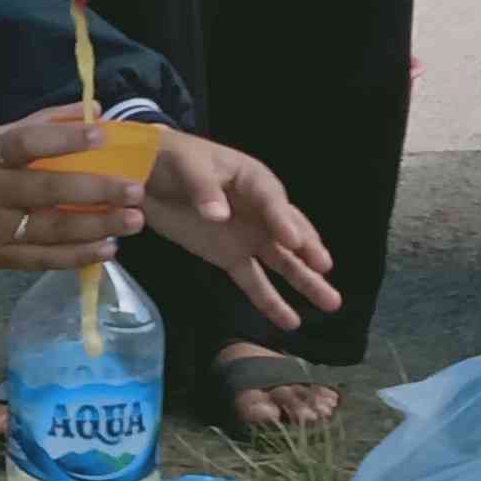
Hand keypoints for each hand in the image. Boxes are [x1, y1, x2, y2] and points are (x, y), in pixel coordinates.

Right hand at [0, 111, 150, 272]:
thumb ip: (40, 125)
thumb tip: (93, 110)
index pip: (25, 143)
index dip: (63, 138)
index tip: (101, 132)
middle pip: (46, 193)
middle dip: (96, 193)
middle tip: (135, 191)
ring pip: (49, 232)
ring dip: (96, 228)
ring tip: (134, 221)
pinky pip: (40, 260)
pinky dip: (76, 256)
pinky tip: (107, 250)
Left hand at [133, 129, 339, 330]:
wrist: (149, 173)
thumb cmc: (174, 159)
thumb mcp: (186, 165)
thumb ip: (203, 189)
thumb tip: (218, 215)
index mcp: (252, 179)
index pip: (272, 200)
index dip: (282, 220)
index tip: (292, 240)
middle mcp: (259, 210)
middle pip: (288, 232)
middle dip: (308, 250)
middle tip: (324, 267)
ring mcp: (248, 236)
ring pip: (281, 261)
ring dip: (305, 281)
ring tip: (331, 302)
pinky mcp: (231, 256)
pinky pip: (253, 281)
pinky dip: (270, 301)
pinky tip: (290, 321)